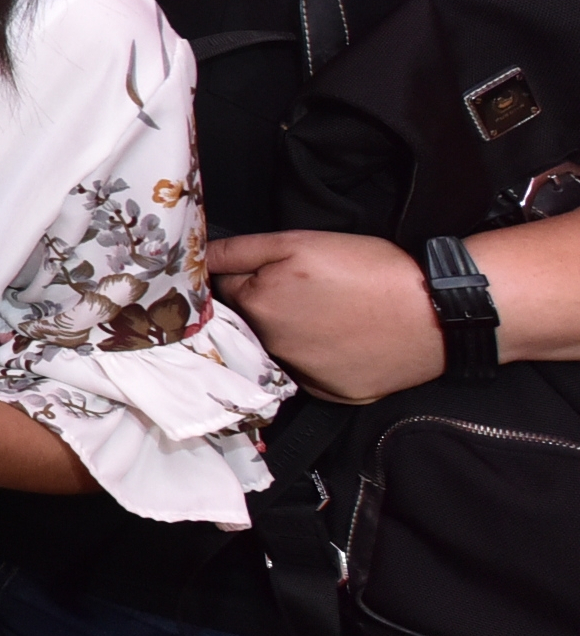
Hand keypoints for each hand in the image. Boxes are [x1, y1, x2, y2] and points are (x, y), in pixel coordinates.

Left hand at [208, 230, 442, 401]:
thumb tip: (199, 257)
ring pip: (277, 347)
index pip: (225, 287)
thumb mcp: (298, 242)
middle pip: (249, 320)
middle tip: (308, 292)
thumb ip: (240, 250)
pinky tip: (343, 340)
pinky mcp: (329, 393)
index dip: (245, 274)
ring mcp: (299, 374)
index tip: (268, 272)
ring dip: (289, 332)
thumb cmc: (368, 269)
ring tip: (329, 315)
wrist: (436, 312)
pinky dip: (318, 357)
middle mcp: (269, 346)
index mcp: (256, 305)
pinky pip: (308, 372)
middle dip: (264, 304)